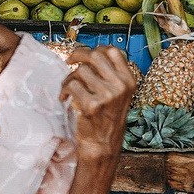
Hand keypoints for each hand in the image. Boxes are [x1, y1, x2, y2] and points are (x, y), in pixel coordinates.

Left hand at [61, 46, 137, 160]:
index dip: (97, 48)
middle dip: (78, 54)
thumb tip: (90, 53)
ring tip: (69, 88)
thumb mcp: (119, 94)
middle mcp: (120, 86)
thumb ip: (111, 74)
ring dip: (69, 77)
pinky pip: (72, 85)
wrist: (103, 144)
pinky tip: (65, 97)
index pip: (113, 51)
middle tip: (70, 60)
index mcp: (129, 81)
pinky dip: (64, 90)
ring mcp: (106, 96)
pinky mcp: (91, 105)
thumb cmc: (107, 118)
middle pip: (95, 55)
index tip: (86, 54)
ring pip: (81, 71)